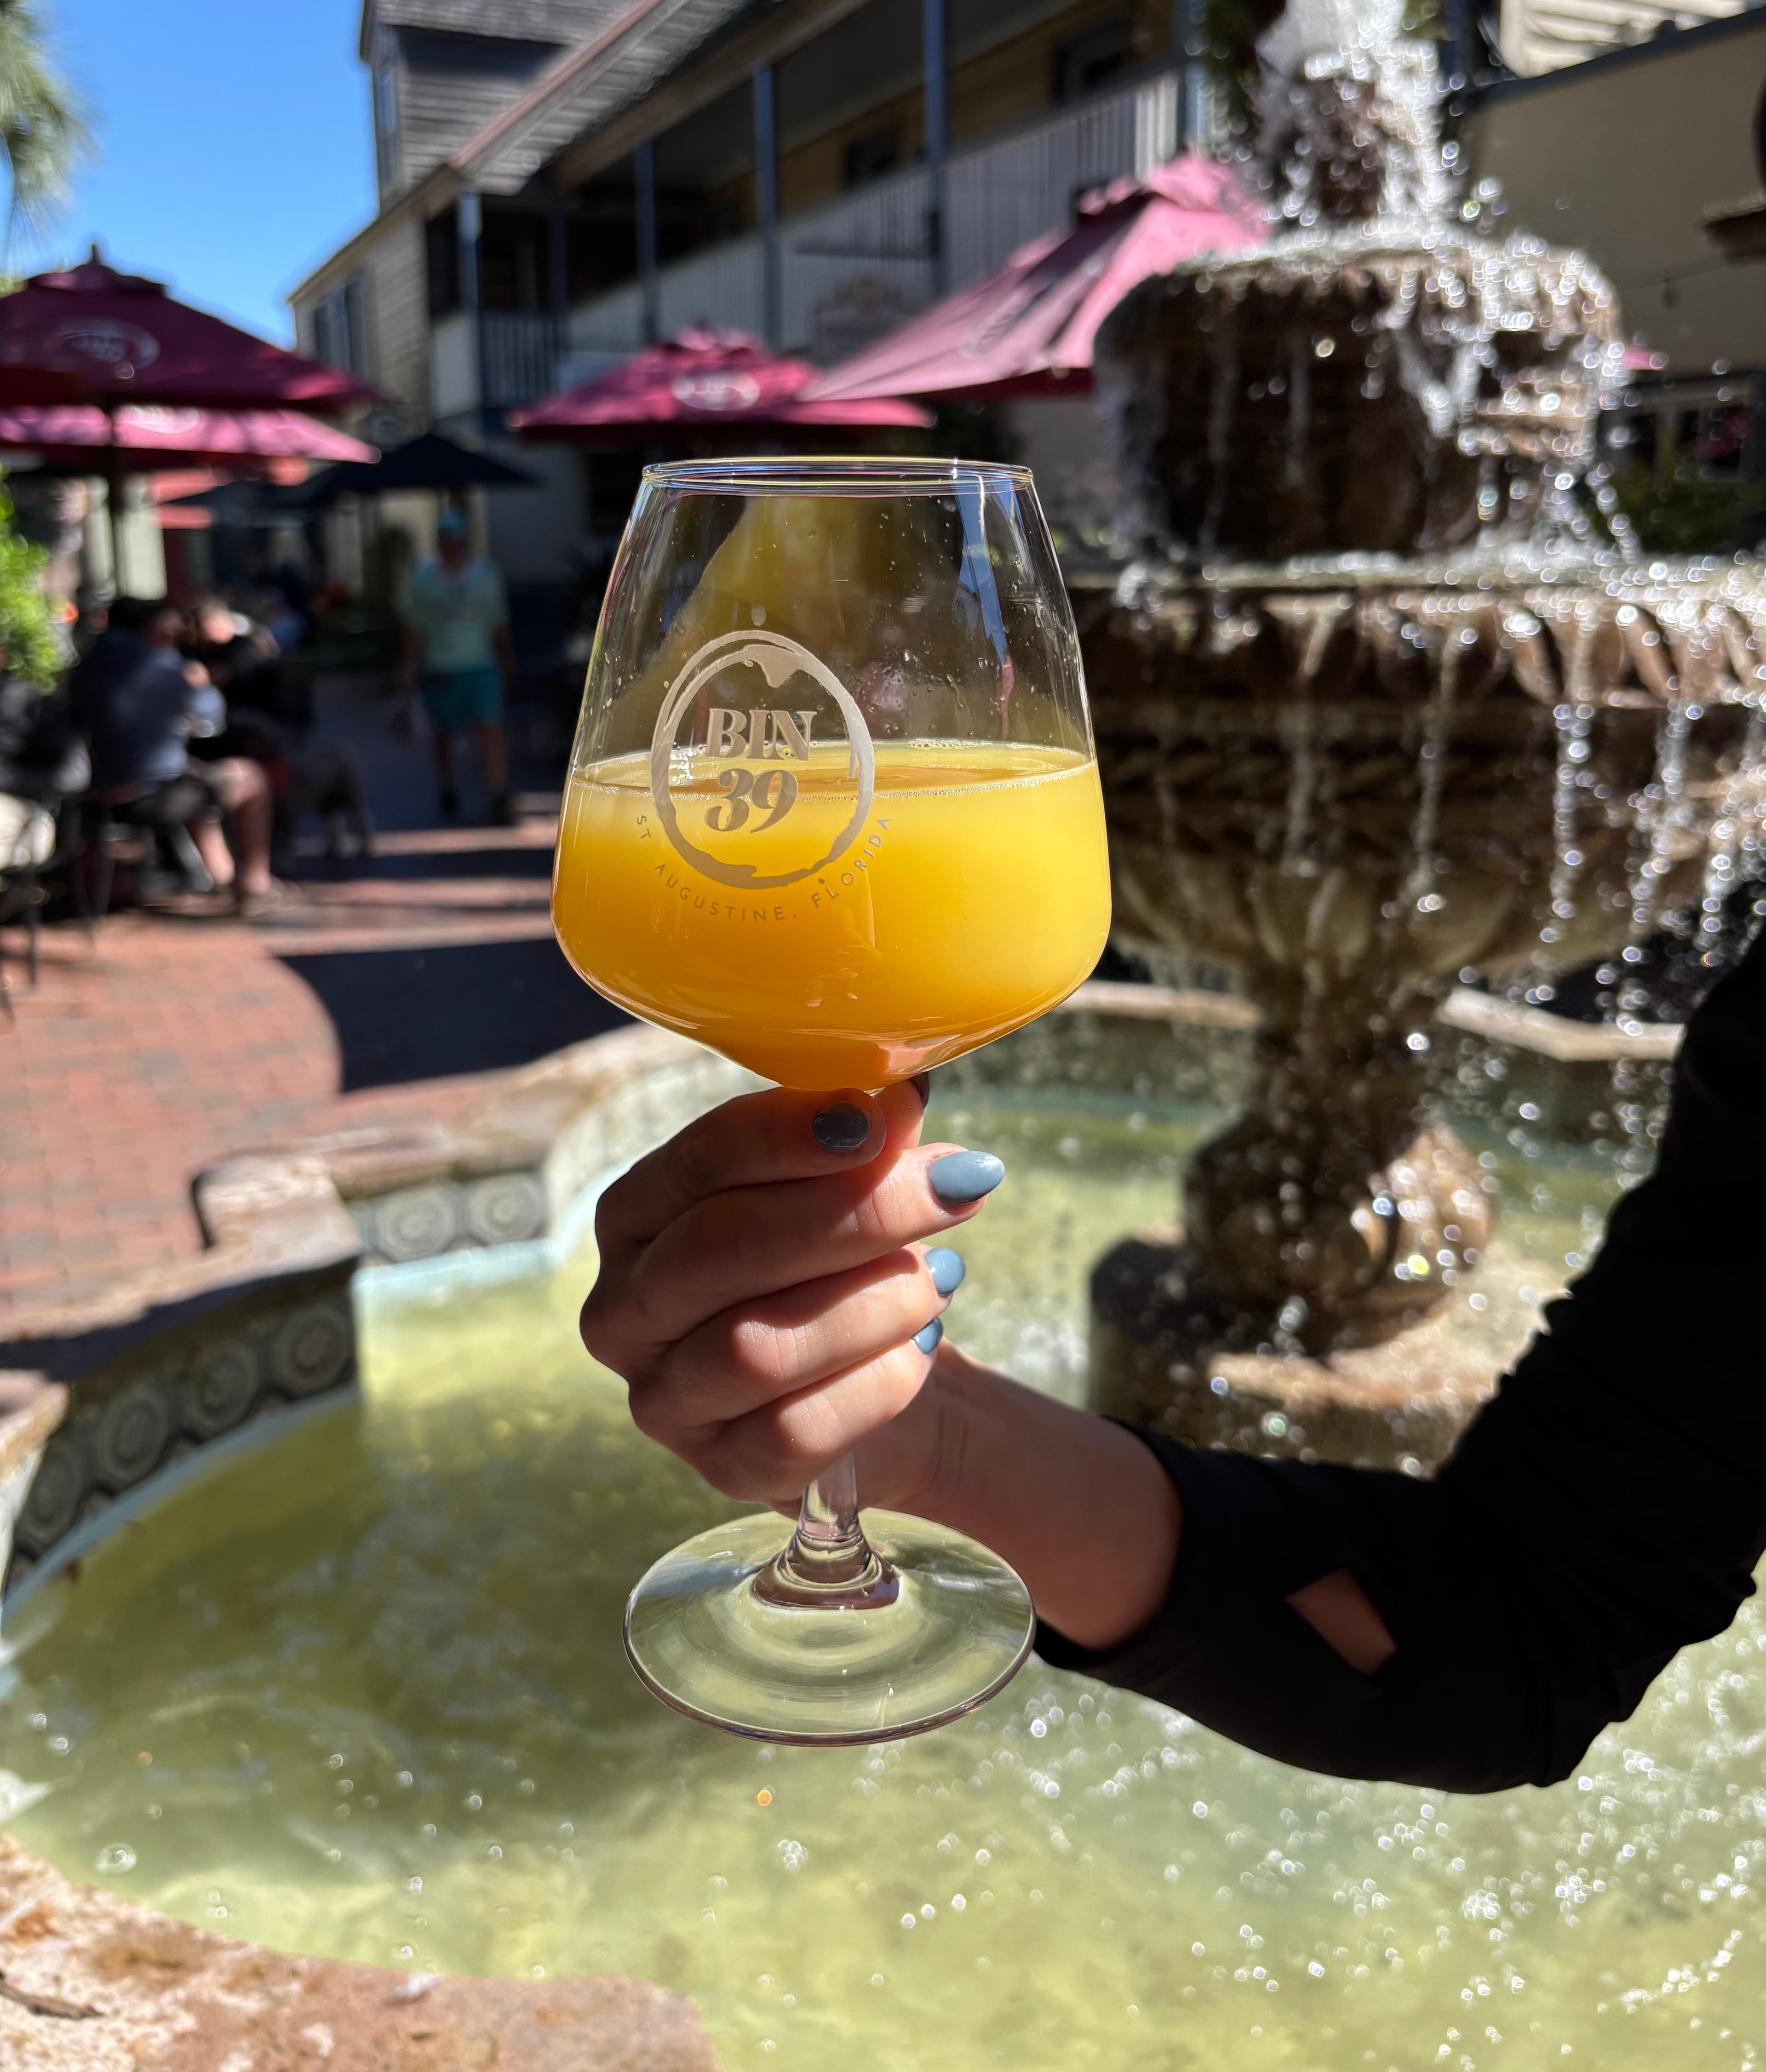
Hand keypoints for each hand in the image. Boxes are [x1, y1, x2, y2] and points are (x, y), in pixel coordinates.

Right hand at [579, 1082, 998, 1512]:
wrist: (872, 1385)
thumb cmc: (841, 1266)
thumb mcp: (848, 1189)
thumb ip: (863, 1143)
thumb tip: (898, 1095)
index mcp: (636, 1218)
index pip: (699, 1162)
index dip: (789, 1134)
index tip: (880, 1119)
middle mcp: (624, 1311)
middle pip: (722, 1250)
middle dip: (851, 1212)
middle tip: (954, 1190)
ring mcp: (663, 1401)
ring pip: (756, 1348)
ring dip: (869, 1302)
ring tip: (943, 1277)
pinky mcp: (722, 1472)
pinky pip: (796, 1432)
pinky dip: (875, 1384)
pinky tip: (921, 1350)